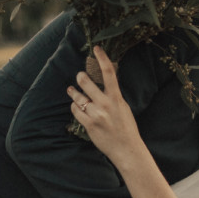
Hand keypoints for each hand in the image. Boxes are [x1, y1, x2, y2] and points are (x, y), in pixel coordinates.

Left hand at [68, 46, 147, 167]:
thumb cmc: (126, 128)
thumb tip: (105, 84)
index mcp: (116, 98)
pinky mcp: (89, 125)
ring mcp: (96, 115)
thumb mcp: (124, 108)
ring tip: (71, 90)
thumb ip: (113, 96)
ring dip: (73, 93)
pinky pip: (76, 111)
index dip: (102, 58)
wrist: (127, 149)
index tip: (96, 48)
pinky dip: (74, 107)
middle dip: (81, 77)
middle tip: (80, 76)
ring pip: (78, 98)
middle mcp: (105, 104)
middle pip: (87, 83)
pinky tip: (75, 106)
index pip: (109, 73)